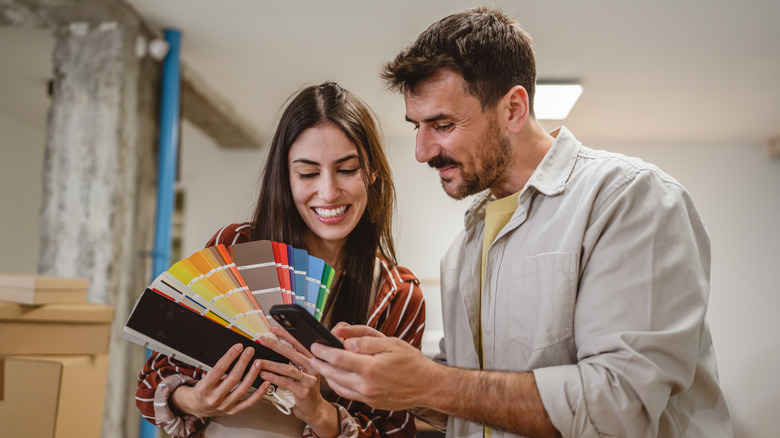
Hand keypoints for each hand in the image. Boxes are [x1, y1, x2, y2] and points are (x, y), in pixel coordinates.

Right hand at [171, 343, 267, 417]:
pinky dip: (259, 393)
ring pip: (243, 389)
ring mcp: (225, 405)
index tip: (238, 347)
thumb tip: (235, 352)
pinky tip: (265, 383)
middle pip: (233, 378)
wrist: (198, 407)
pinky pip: (249, 402)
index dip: (230, 356)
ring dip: (252, 375)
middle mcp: (215, 398)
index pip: (219, 369)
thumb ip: (218, 368)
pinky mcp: (233, 410)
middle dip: (243, 362)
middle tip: (250, 351)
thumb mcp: (204, 377)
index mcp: (205, 388)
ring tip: (258, 363)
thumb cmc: (203, 389)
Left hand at [256, 325, 338, 437]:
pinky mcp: (304, 391)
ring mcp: (310, 379)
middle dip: (276, 345)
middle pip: (293, 352)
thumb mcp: (303, 372)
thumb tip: (276, 345)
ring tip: (258, 361)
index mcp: (312, 359)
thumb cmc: (306, 390)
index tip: (272, 328)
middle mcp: (314, 367)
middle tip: (263, 340)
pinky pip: (286, 382)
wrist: (315, 410)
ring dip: (271, 364)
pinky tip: (264, 375)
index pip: (298, 343)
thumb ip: (294, 360)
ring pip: (288, 368)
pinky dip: (274, 378)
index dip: (286, 334)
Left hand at [310, 326, 436, 410]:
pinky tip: (337, 376)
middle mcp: (366, 385)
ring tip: (321, 364)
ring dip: (326, 376)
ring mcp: (368, 396)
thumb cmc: (412, 362)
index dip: (323, 350)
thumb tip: (343, 338)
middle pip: (333, 374)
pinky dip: (338, 385)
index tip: (315, 344)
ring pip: (337, 386)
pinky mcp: (370, 403)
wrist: (428, 386)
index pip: (337, 358)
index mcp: (370, 367)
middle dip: (319, 363)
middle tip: (312, 355)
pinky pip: (347, 394)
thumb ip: (364, 339)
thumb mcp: (390, 342)